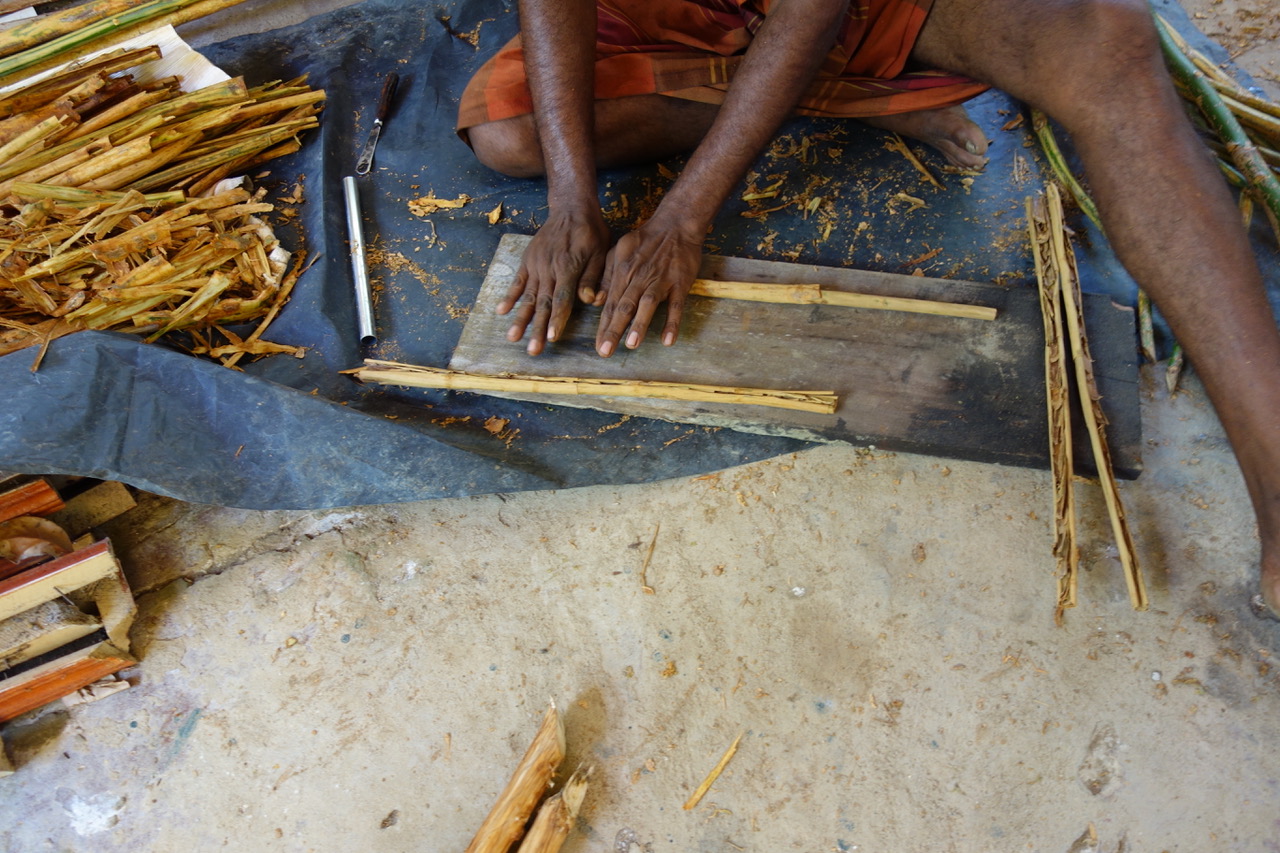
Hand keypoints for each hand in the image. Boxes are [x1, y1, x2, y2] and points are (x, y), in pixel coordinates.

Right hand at [498, 205, 609, 354]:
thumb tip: (589, 300)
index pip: (562, 299)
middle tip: (532, 350)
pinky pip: (517, 281)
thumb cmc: (591, 232)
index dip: (557, 319)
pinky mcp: (528, 261)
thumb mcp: (601, 252)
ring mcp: (536, 265)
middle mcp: (549, 269)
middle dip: (537, 329)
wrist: (571, 208)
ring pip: (528, 297)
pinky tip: (501, 311)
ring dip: (520, 319)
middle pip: (543, 304)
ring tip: (512, 338)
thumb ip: (592, 276)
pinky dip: (509, 297)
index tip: (552, 338)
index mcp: (568, 268)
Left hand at [595, 219, 702, 356]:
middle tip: (606, 351)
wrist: (675, 224)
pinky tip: (668, 340)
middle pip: (624, 307)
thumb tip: (595, 301)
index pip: (610, 303)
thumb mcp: (618, 252)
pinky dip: (672, 322)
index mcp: (623, 272)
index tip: (598, 346)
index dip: (604, 325)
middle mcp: (639, 278)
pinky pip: (676, 305)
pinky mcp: (680, 283)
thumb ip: (607, 276)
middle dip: (614, 330)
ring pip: (648, 305)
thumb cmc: (645, 240)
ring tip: (631, 344)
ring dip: (639, 324)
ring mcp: (660, 281)